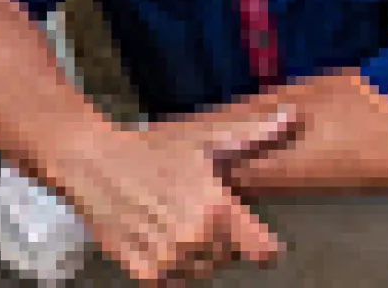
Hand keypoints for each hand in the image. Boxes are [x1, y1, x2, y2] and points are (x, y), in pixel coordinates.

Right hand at [51, 105, 297, 282]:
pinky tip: (153, 233)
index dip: (258, 240)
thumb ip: (254, 137)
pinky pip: (171, 281)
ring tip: (169, 218)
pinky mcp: (145, 274)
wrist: (94, 162)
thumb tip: (292, 117)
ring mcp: (169, 260)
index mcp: (217, 208)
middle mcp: (196, 238)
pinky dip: (165, 264)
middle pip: (227, 258)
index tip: (247, 230)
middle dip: (216, 237)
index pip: (263, 250)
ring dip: (191, 252)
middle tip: (189, 206)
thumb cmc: (153, 149)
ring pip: (200, 271)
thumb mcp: (206, 140)